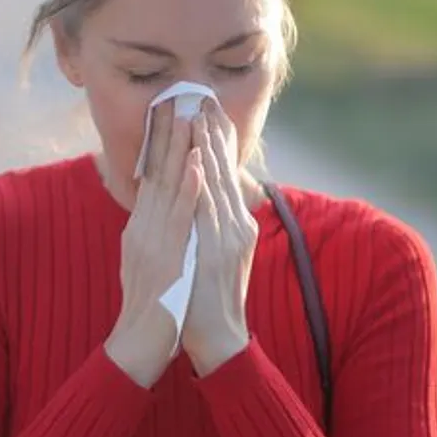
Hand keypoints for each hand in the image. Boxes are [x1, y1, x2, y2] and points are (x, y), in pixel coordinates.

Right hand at [105, 100, 202, 387]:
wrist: (139, 345)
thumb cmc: (150, 308)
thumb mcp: (147, 261)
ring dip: (180, 150)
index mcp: (139, 228)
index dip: (160, 142)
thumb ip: (153, 232)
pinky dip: (189, 189)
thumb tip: (161, 210)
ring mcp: (152, 241)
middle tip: (178, 98)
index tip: (168, 111)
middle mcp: (141, 228)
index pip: (151, 176)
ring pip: (168, 187)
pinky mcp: (166, 257)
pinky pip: (179, 217)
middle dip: (168, 135)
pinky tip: (198, 166)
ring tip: (190, 118)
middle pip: (156, 173)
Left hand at [182, 99, 257, 376]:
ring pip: (218, 183)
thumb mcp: (214, 254)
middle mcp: (236, 225)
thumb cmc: (208, 298)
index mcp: (234, 224)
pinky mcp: (220, 250)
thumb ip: (212, 225)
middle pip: (225, 170)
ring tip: (200, 116)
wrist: (219, 338)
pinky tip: (199, 161)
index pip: (225, 174)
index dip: (217, 141)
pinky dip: (204, 183)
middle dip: (214, 134)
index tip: (208, 110)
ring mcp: (230, 236)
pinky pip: (209, 210)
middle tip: (205, 98)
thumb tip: (204, 199)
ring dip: (209, 148)